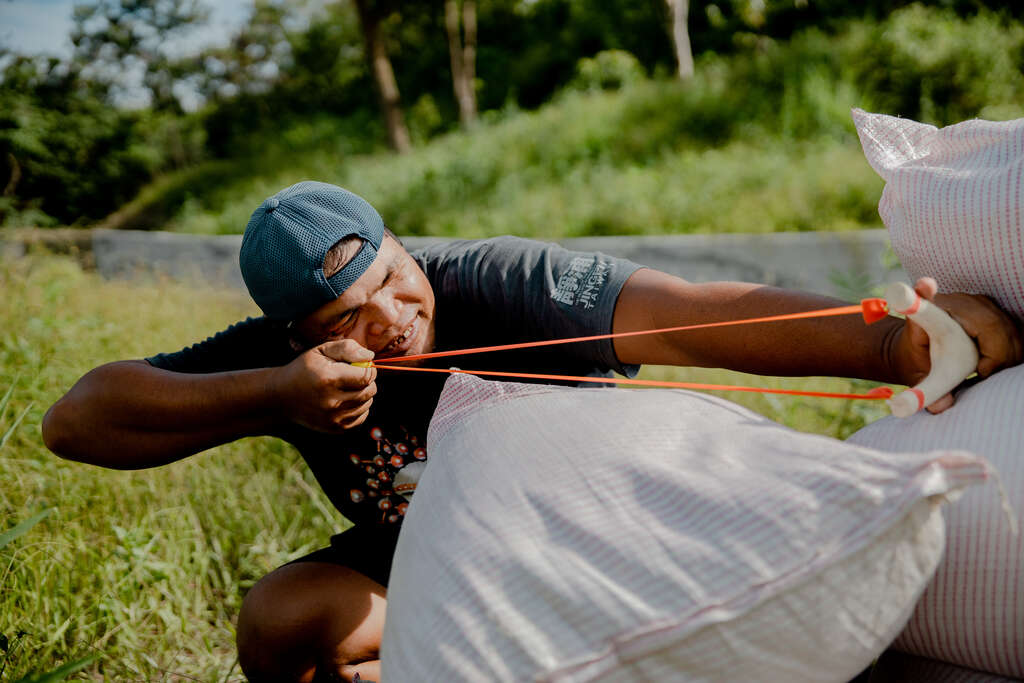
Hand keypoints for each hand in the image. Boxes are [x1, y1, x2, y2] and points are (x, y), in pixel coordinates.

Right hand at [269, 339, 376, 431]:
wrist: (282, 397)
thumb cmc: (305, 369)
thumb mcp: (321, 351)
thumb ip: (347, 348)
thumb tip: (370, 356)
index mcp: (329, 379)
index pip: (367, 375)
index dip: (369, 368)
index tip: (361, 366)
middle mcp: (332, 401)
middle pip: (369, 391)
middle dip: (367, 381)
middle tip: (355, 376)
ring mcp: (333, 418)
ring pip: (367, 404)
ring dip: (363, 394)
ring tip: (347, 387)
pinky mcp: (335, 428)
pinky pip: (362, 417)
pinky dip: (359, 407)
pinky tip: (345, 400)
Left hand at [894, 277, 1022, 412]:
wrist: (922, 346)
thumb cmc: (917, 360)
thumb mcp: (915, 374)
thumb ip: (925, 389)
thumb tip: (941, 407)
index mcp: (927, 316)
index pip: (926, 303)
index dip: (924, 294)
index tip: (924, 286)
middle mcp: (954, 301)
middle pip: (991, 325)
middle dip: (996, 355)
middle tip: (982, 373)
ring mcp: (977, 302)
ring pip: (1009, 329)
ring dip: (1005, 354)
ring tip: (985, 368)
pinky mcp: (993, 309)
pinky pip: (1014, 330)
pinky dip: (1010, 349)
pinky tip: (993, 360)